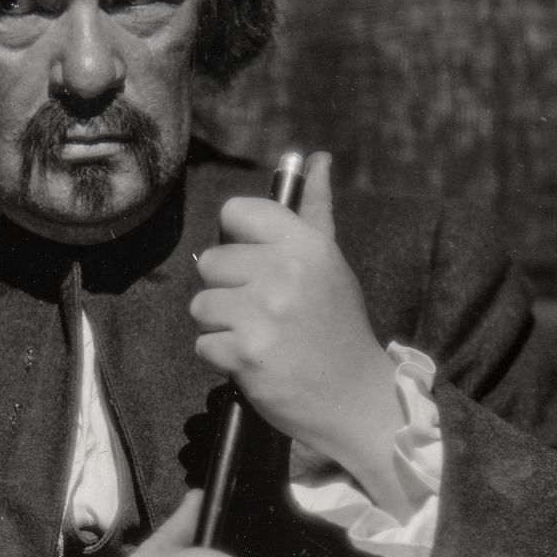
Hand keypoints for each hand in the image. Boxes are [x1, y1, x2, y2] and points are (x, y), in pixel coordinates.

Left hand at [190, 153, 404, 492]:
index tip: (255, 264)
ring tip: (258, 337)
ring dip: (221, 325)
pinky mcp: (246, 353)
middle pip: (210, 262)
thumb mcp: (331, 264)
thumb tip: (317, 159)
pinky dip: (222, 357)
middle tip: (263, 312)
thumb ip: (316, 211)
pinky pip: (203, 343)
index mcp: (305, 244)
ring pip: (201, 304)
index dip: (237, 239)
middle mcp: (285, 272)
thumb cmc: (338, 327)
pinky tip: (254, 361)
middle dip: (228, 290)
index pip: (237, 212)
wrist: (355, 397)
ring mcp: (264, 314)